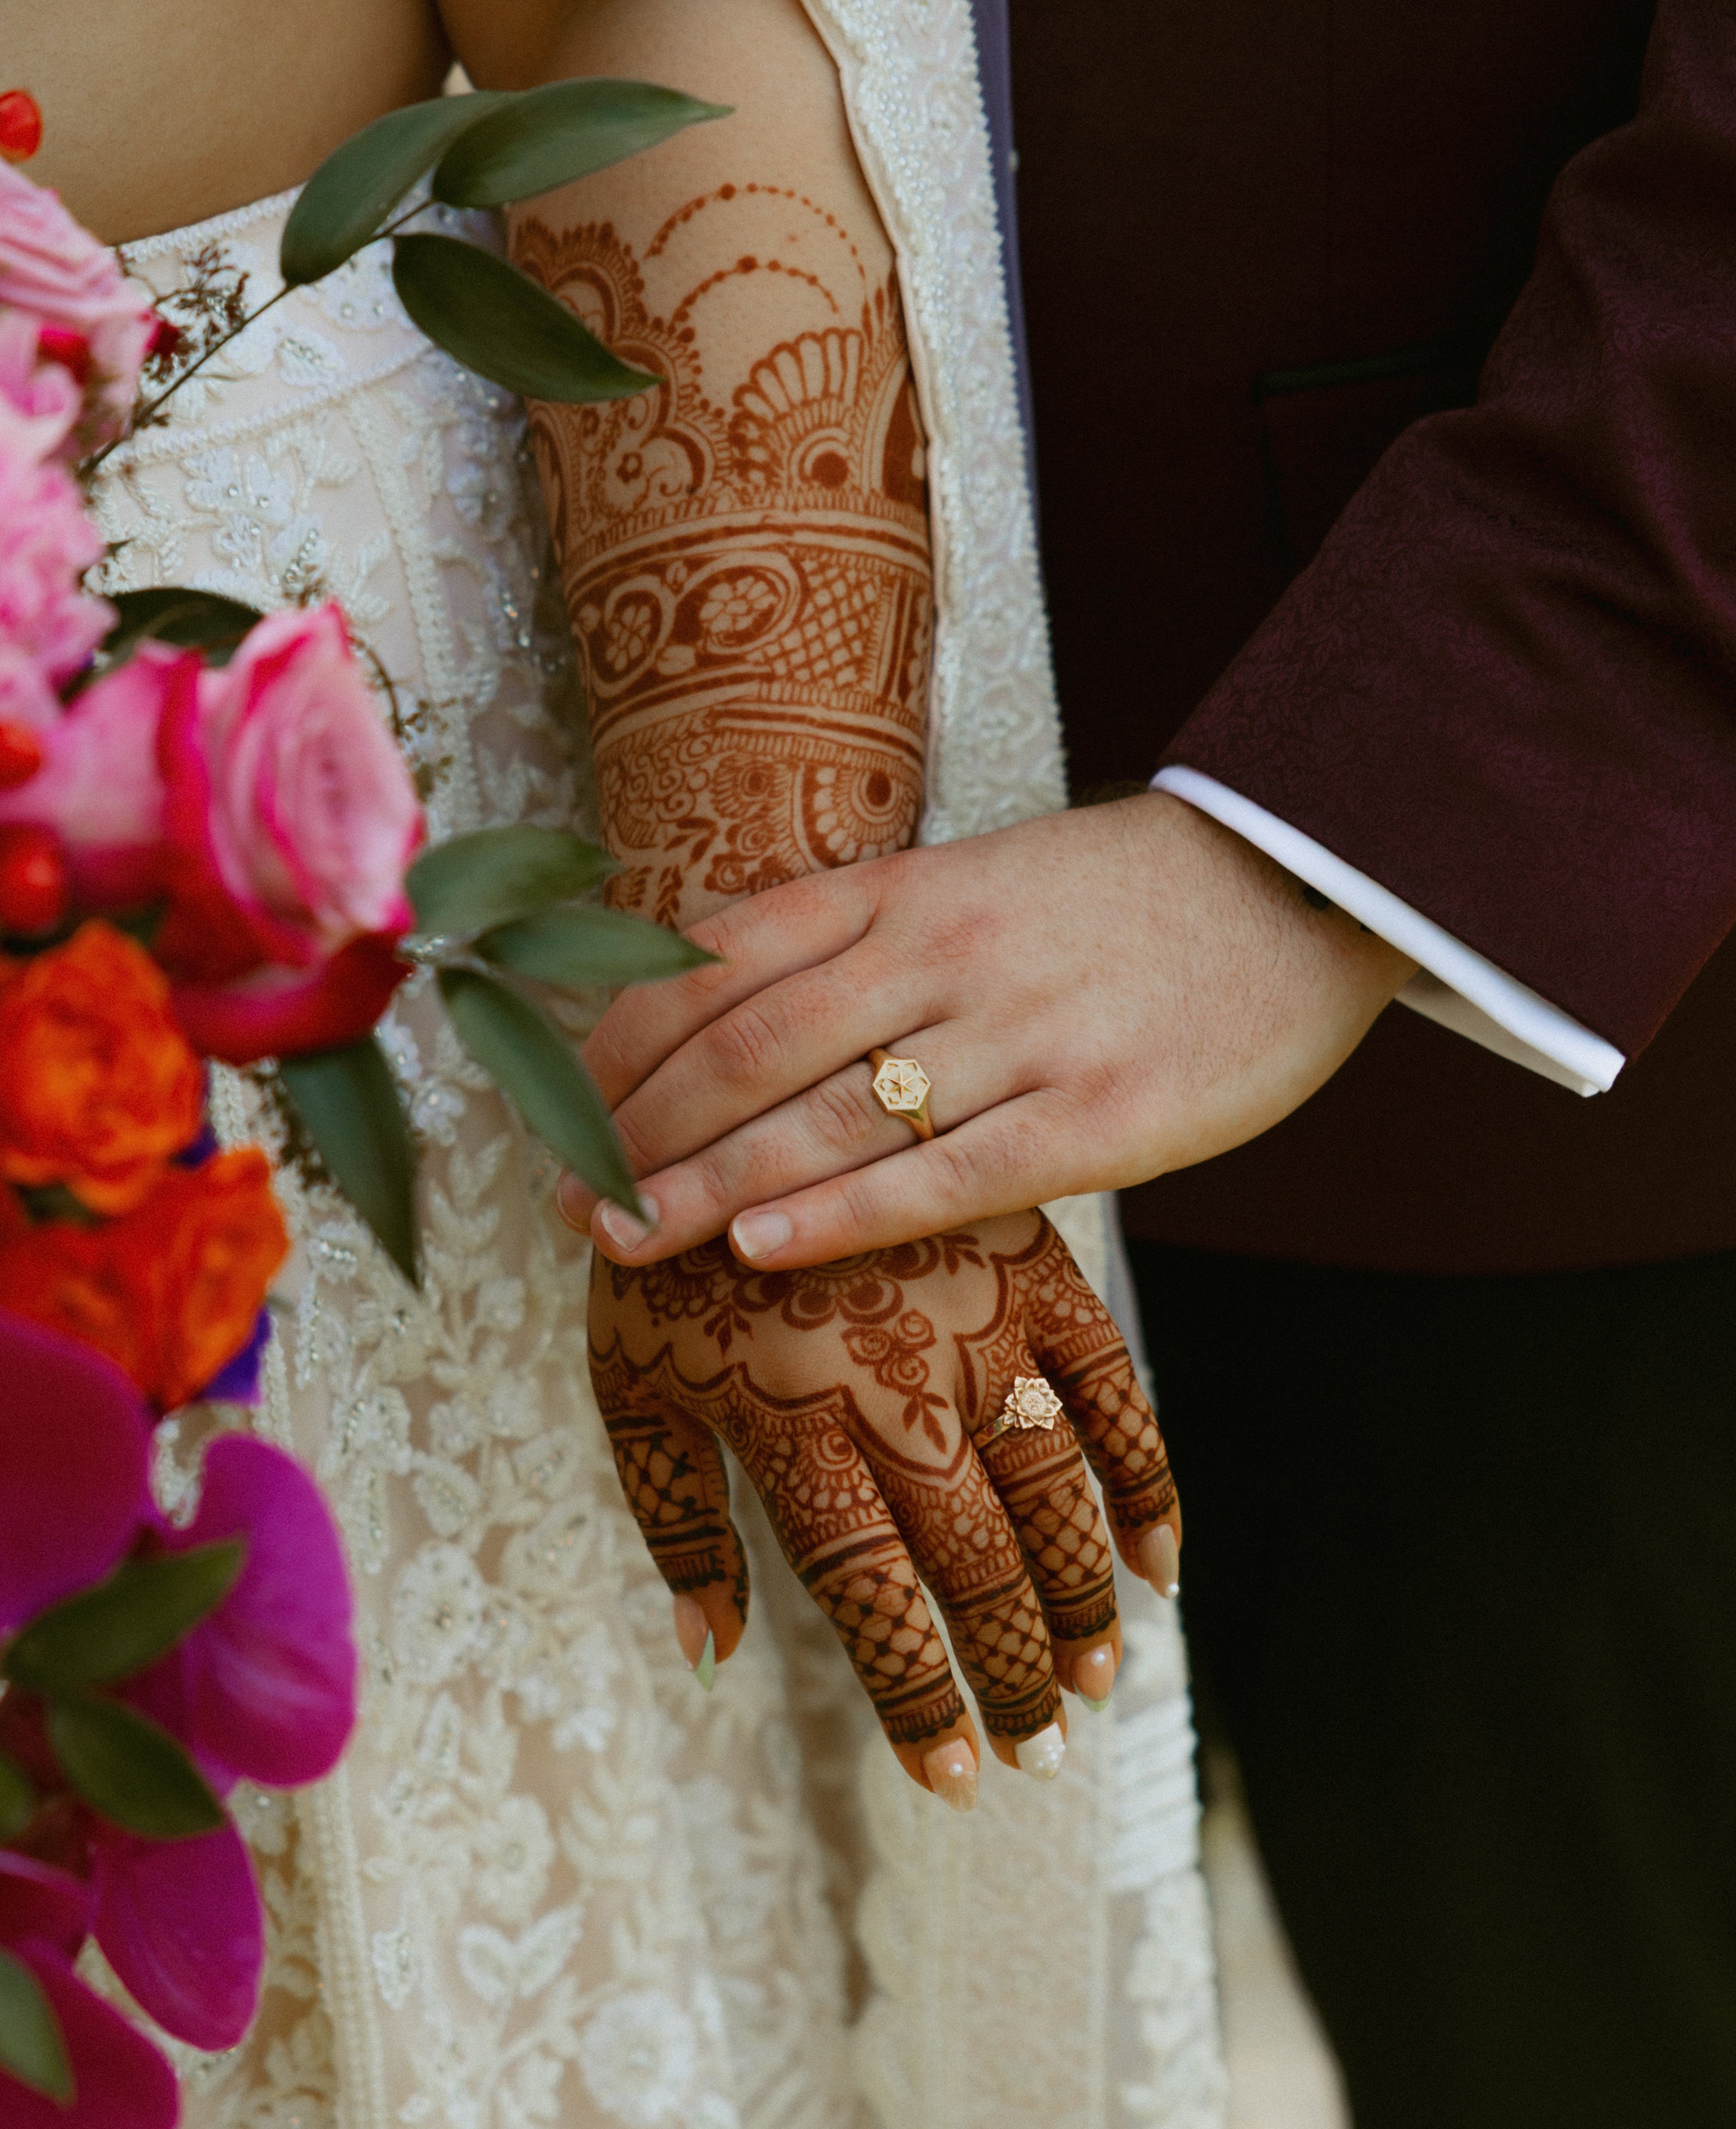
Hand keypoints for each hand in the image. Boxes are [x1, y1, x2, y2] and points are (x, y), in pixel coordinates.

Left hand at [563, 791, 1416, 1267]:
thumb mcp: (980, 881)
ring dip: (706, 1181)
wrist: (1306, 877)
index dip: (626, 1034)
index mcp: (909, 886)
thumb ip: (866, 936)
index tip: (558, 1099)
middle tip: (568, 1194)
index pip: (723, 957)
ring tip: (621, 1238)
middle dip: (640, 1124)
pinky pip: (943, 1177)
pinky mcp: (1097, 1118)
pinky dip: (840, 1215)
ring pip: (826, 1114)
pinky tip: (759, 1252)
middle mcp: (944, 953)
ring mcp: (1021, 1035)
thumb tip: (731, 1004)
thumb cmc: (1125, 897)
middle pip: (748, 1042)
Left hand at [589, 1210, 1181, 1804]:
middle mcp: (898, 1387)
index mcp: (794, 1429)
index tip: (956, 1782)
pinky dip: (1148, 1480)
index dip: (921, 1702)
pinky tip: (1161, 1565)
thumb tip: (711, 1651)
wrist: (718, 1086)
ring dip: (1082, 1600)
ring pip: (1055, 1493)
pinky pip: (1114, 1388)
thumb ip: (676, 1519)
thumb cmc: (660, 1254)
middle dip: (1013, 1673)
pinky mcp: (1031, 1265)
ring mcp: (977, 1323)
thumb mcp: (628, 1383)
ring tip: (1093, 1679)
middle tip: (1039, 1751)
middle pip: (978, 1563)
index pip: (875, 1602)